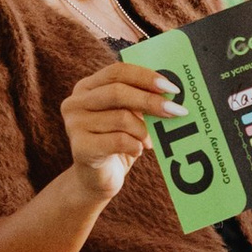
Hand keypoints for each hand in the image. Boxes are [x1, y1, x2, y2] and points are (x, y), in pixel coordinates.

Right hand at [57, 59, 175, 206]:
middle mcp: (75, 102)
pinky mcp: (80, 147)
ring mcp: (74, 124)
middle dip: (151, 101)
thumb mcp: (128, 117)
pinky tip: (137, 150)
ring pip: (121, 118)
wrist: (96, 180)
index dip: (145, 77)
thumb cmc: (116, 143)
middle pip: (117, 92)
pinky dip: (136, 146)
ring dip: (143, 131)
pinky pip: (119, 141)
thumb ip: (140, 100)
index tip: (171, 88)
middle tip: (177, 111)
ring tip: (148, 141)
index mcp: (86, 88)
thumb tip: (171, 92)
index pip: (117, 72)